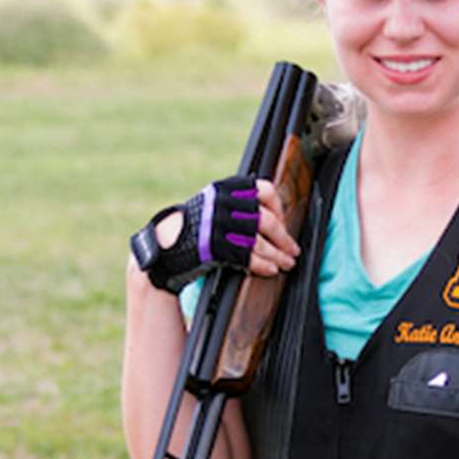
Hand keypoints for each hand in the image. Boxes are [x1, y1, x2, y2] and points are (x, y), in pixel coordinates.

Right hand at [132, 176, 299, 292]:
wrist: (165, 245)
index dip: (279, 208)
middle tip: (293, 250)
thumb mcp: (215, 204)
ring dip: (277, 255)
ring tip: (287, 264)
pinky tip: (270, 270)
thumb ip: (240, 204)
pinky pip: (245, 256)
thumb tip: (276, 217)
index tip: (284, 223)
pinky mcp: (213, 246)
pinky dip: (261, 264)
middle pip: (266, 220)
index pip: (264, 190)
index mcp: (226, 188)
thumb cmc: (195, 226)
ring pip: (258, 241)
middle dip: (284, 238)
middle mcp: (222, 203)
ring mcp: (217, 225)